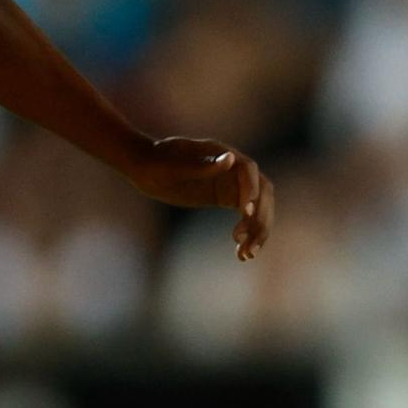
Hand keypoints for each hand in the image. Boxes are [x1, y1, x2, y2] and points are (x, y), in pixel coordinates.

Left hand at [129, 137, 275, 258]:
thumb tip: (230, 159)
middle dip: (260, 218)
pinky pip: (247, 215)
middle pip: (262, 191)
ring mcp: (232, 183)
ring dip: (258, 231)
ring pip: (258, 207)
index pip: (248, 169)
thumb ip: (201, 166)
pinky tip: (241, 252)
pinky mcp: (227, 197)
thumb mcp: (173, 167)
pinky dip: (249, 233)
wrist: (146, 167)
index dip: (251, 190)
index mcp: (220, 152)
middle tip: (248, 243)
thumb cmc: (156, 163)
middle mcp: (232, 167)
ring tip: (246, 255)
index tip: (245, 212)